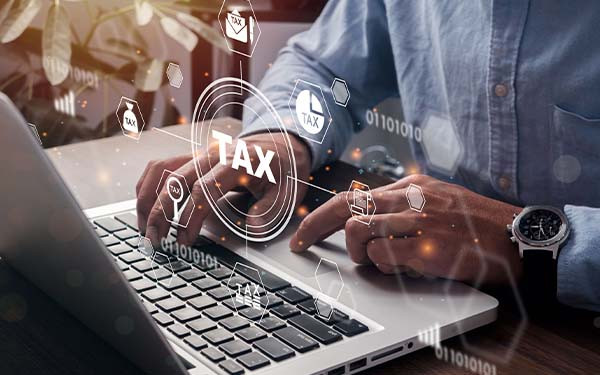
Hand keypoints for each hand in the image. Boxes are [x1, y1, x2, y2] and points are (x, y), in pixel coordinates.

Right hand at [136, 132, 310, 246]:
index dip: (191, 217)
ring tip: (144, 228)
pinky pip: (161, 166)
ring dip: (147, 199)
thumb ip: (270, 209)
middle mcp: (212, 155)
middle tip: (155, 240)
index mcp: (236, 162)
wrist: (281, 144)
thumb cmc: (282, 169)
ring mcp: (199, 154)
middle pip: (175, 179)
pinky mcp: (192, 157)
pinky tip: (145, 206)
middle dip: (160, 212)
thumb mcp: (288, 191)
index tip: (185, 240)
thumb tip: (253, 228)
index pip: (204, 189)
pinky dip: (147, 185)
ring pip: (161, 170)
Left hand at [290, 174, 522, 284]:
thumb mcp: (438, 200)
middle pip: (345, 208)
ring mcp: (418, 221)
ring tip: (379, 261)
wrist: (518, 237)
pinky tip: (402, 267)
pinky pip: (383, 256)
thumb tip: (367, 221)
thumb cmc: (477, 223)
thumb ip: (403, 205)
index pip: (352, 195)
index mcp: (411, 186)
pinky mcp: (428, 248)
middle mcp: (411, 198)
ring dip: (360, 252)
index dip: (322, 215)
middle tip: (301, 244)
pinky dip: (383, 265)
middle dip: (315, 227)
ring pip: (360, 231)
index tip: (304, 231)